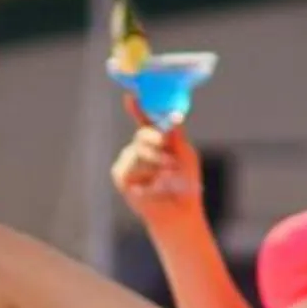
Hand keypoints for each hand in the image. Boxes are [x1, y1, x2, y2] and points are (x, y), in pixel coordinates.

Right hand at [110, 97, 203, 225]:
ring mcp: (128, 162)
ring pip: (138, 151)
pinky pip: (131, 166)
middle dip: (156, 140)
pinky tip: (152, 186)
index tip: (130, 96)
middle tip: (168, 151)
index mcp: (156, 141)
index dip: (137, 108)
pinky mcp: (121, 176)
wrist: (178, 210)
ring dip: (156, 162)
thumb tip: (171, 117)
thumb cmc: (184, 183)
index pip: (145, 120)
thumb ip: (177, 137)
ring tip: (167, 175)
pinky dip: (146, 174)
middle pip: (142, 133)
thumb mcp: (185, 155)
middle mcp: (139, 148)